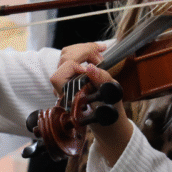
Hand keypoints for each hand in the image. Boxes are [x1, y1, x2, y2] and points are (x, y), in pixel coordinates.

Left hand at [51, 43, 132, 164]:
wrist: (107, 120)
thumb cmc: (108, 112)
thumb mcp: (111, 96)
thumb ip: (102, 81)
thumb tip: (90, 67)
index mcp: (68, 96)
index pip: (59, 76)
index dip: (75, 67)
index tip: (94, 66)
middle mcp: (62, 87)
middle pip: (64, 59)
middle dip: (84, 52)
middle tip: (101, 56)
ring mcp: (65, 80)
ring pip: (67, 55)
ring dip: (85, 51)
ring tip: (101, 57)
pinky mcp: (70, 74)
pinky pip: (73, 57)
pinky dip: (85, 53)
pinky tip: (97, 56)